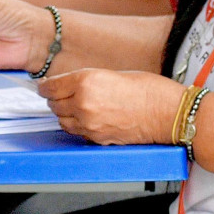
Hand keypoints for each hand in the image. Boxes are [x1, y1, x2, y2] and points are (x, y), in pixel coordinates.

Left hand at [37, 69, 184, 144]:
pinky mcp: (98, 139)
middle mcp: (83, 103)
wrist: (168, 113)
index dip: (45, 87)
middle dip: (56, 100)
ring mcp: (90, 124)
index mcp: (86, 81)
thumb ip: (86, 81)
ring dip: (65, 115)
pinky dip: (78, 127)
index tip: (45, 87)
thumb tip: (68, 86)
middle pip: (53, 105)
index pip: (51, 87)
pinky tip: (88, 120)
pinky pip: (77, 133)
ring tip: (77, 108)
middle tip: (62, 96)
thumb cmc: (148, 90)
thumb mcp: (111, 74)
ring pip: (62, 121)